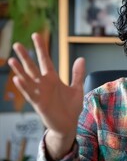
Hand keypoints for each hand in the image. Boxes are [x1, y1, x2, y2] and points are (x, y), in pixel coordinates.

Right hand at [8, 33, 84, 156]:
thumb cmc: (71, 107)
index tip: (36, 35)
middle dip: (26, 56)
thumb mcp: (77, 88)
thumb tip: (81, 59)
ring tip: (12, 60)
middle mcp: (44, 84)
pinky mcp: (39, 104)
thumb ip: (77, 74)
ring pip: (28, 79)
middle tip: (17, 44)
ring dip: (20, 71)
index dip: (41, 48)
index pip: (45, 60)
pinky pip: (30, 94)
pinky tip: (17, 79)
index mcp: (53, 79)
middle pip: (33, 67)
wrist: (69, 124)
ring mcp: (40, 93)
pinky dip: (24, 87)